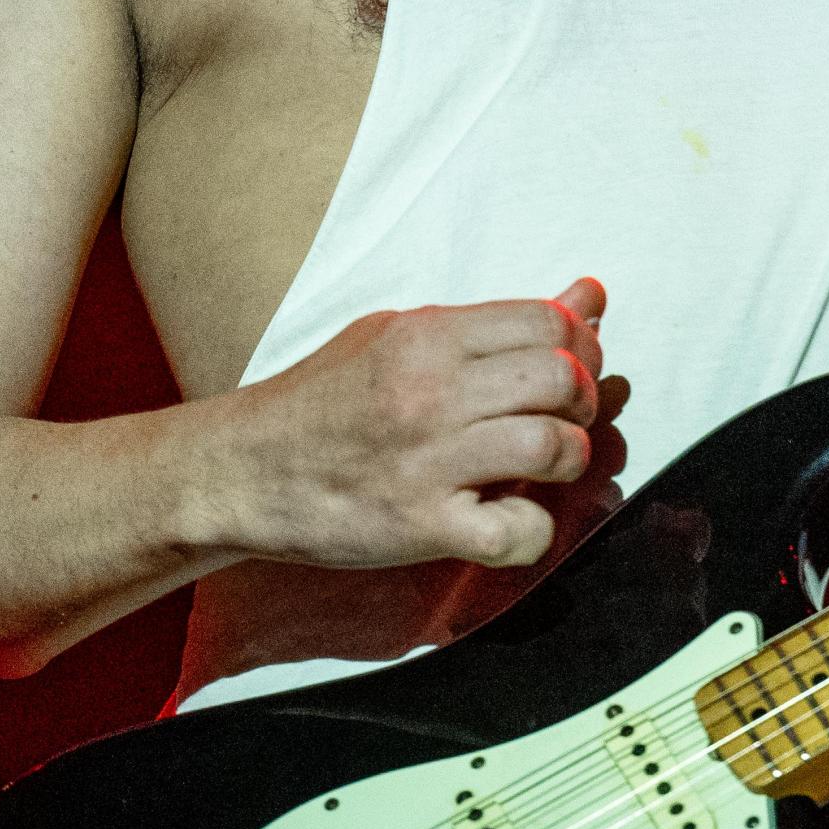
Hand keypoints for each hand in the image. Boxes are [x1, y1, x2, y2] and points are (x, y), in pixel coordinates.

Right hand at [209, 280, 629, 568]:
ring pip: (551, 449)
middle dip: (581, 403)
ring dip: (566, 461)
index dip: (580, 348)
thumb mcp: (397, 335)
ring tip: (542, 467)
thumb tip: (588, 297)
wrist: (240, 470)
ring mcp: (427, 460)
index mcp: (427, 336)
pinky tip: (510, 519)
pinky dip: (532, 531)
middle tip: (562, 420)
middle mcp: (430, 391)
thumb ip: (493, 323)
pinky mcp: (421, 525)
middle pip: (561, 381)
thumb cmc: (321, 401)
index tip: (572, 369)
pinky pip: (517, 531)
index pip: (550, 323)